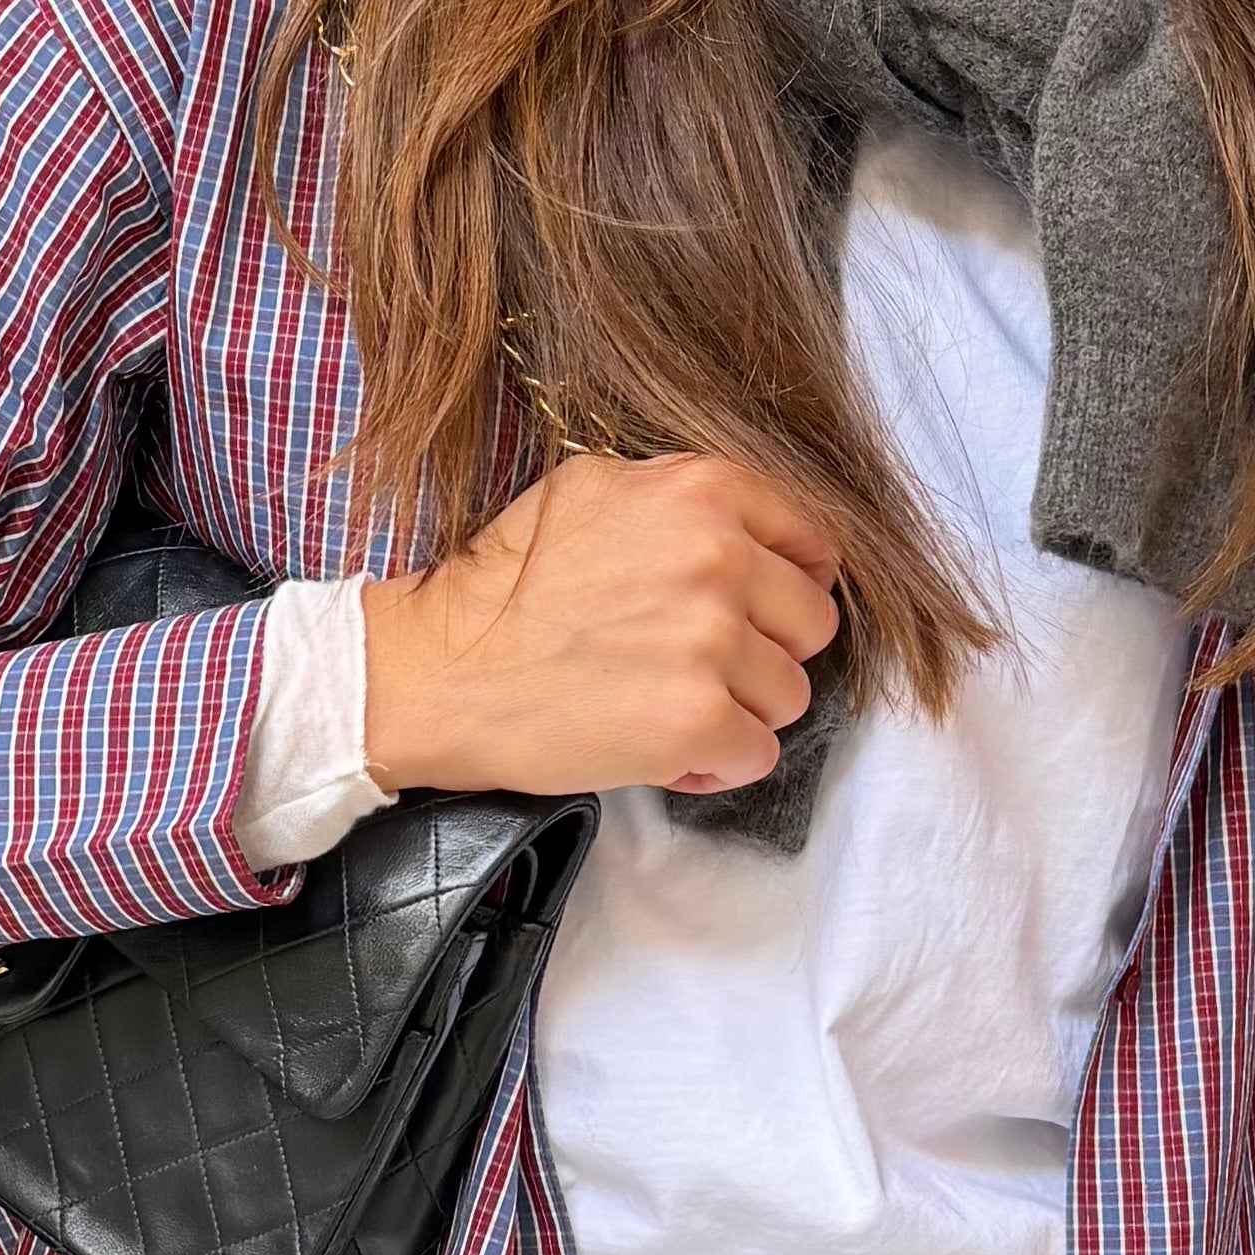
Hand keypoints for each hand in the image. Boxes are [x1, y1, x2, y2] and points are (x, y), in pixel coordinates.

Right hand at [359, 452, 841, 803]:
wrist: (439, 671)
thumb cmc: (505, 586)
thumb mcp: (592, 490)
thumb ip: (680, 498)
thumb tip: (746, 531)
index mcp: (704, 493)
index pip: (814, 542)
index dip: (789, 584)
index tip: (758, 611)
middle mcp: (720, 559)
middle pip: (812, 624)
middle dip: (765, 651)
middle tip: (697, 664)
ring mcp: (713, 643)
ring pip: (791, 694)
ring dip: (740, 711)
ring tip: (669, 705)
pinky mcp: (698, 722)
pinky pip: (759, 754)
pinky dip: (716, 763)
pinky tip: (665, 750)